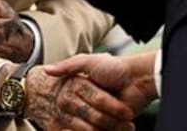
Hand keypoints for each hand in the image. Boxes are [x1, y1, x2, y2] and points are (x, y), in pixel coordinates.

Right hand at [20, 67, 134, 130]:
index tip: (107, 92)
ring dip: (111, 126)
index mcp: (76, 89)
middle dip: (108, 115)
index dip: (100, 101)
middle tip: (123, 110)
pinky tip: (120, 126)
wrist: (139, 79)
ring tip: (125, 118)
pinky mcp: (103, 127)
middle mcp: (81, 104)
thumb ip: (68, 66)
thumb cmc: (114, 68)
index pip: (82, 103)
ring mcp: (92, 117)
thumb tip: (47, 70)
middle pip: (90, 117)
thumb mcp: (89, 61)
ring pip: (93, 129)